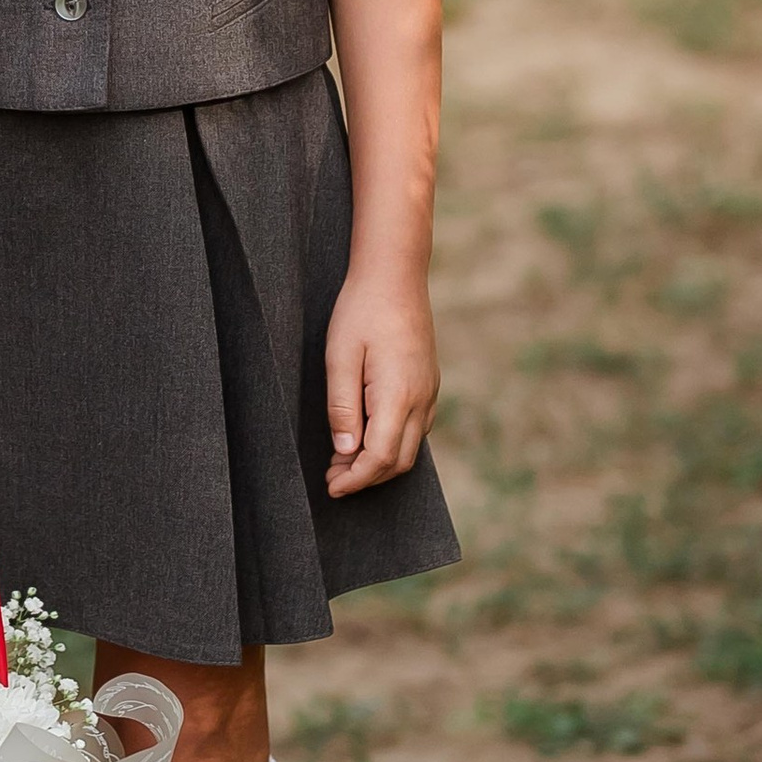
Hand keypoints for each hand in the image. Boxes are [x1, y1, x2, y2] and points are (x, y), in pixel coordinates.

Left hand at [323, 264, 438, 495]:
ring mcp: (429, 392)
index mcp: (399, 395)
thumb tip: (345, 452)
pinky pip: (416, 428)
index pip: (381, 457)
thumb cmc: (361, 310)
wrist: (395, 274)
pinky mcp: (429, 383)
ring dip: (379, 463)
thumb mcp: (339, 357)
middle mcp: (421, 399)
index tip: (331, 487)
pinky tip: (366, 437)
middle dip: (366, 478)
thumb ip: (342, 408)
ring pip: (411, 448)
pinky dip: (392, 444)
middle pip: (399, 461)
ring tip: (343, 461)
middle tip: (331, 477)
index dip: (355, 479)